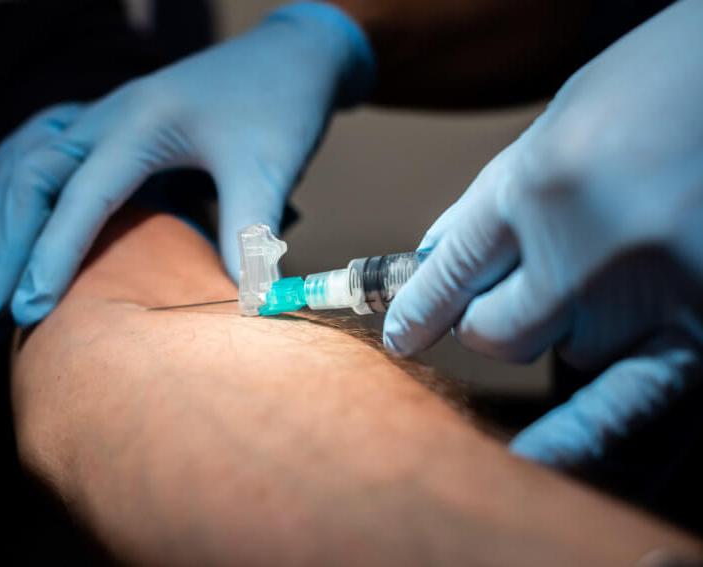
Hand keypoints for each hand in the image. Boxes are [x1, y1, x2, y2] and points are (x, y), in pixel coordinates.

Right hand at [0, 2, 373, 324]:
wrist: (291, 55)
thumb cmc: (280, 106)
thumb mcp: (269, 166)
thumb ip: (249, 231)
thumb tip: (242, 304)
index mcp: (142, 124)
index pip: (82, 196)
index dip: (52, 255)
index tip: (30, 310)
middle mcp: (110, 114)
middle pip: (34, 178)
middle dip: (7, 244)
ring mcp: (106, 112)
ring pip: (27, 160)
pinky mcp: (112, 118)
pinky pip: (39, 142)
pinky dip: (5, 173)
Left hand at [384, 0, 702, 465]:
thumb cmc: (654, 88)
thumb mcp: (555, 125)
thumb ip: (490, 200)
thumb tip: (431, 261)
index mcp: (537, 186)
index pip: (447, 275)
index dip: (416, 310)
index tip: (400, 334)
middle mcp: (584, 252)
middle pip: (492, 332)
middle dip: (487, 317)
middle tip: (510, 288)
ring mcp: (646, 297)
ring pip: (557, 353)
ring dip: (555, 329)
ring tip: (598, 277)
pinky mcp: (700, 327)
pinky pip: (624, 404)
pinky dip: (578, 436)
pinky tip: (532, 460)